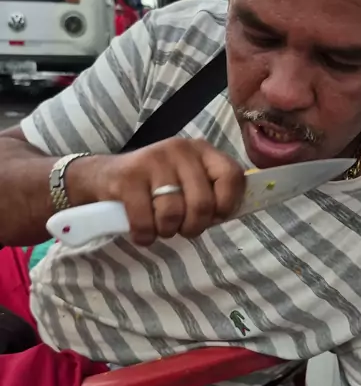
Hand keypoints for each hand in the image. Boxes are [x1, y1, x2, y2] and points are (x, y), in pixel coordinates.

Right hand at [67, 138, 244, 243]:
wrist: (104, 176)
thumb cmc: (155, 185)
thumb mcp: (186, 179)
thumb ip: (210, 192)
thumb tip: (228, 214)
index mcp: (201, 150)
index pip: (232, 176)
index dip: (227, 205)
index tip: (214, 217)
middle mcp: (180, 150)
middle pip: (202, 204)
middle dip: (193, 227)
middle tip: (182, 229)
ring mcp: (153, 161)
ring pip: (173, 215)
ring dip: (166, 231)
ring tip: (160, 227)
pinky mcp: (128, 178)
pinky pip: (145, 221)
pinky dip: (145, 235)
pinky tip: (142, 232)